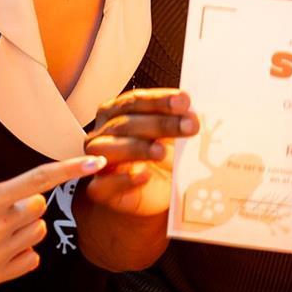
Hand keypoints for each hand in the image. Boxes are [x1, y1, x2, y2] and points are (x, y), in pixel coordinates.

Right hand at [82, 89, 197, 218]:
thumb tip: (193, 113)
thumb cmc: (164, 156)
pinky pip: (103, 185)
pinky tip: (144, 175)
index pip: (134, 101)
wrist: (159, 191)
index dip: (159, 100)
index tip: (185, 101)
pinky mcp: (101, 190)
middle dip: (159, 123)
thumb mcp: (174, 135)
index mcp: (117, 112)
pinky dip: (123, 180)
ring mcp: (99, 161)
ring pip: (107, 149)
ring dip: (137, 148)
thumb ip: (179, 120)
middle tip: (189, 125)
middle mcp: (104, 133)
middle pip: (124, 123)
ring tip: (161, 151)